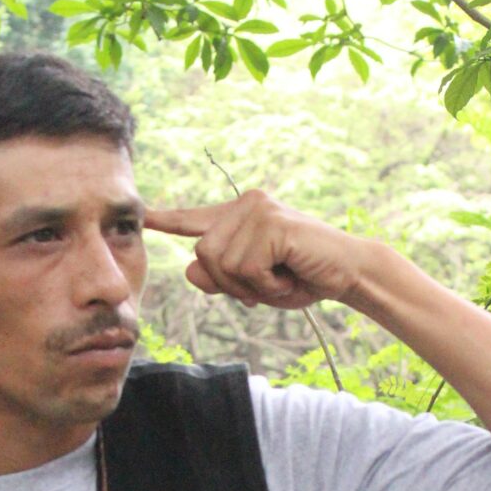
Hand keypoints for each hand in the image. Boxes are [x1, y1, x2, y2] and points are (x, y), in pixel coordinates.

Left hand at [144, 188, 379, 310]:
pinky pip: (247, 268)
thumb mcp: (254, 285)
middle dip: (231, 284)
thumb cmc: (302, 277)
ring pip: (222, 264)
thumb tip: (189, 270)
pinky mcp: (271, 223)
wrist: (347, 273)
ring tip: (280, 276)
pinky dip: (266, 284)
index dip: (168, 220)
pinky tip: (288, 273)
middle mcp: (245, 205)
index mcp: (239, 216)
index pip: (196, 220)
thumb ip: (220, 279)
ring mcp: (258, 210)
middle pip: (203, 256)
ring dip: (251, 285)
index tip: (144, 216)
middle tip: (267, 284)